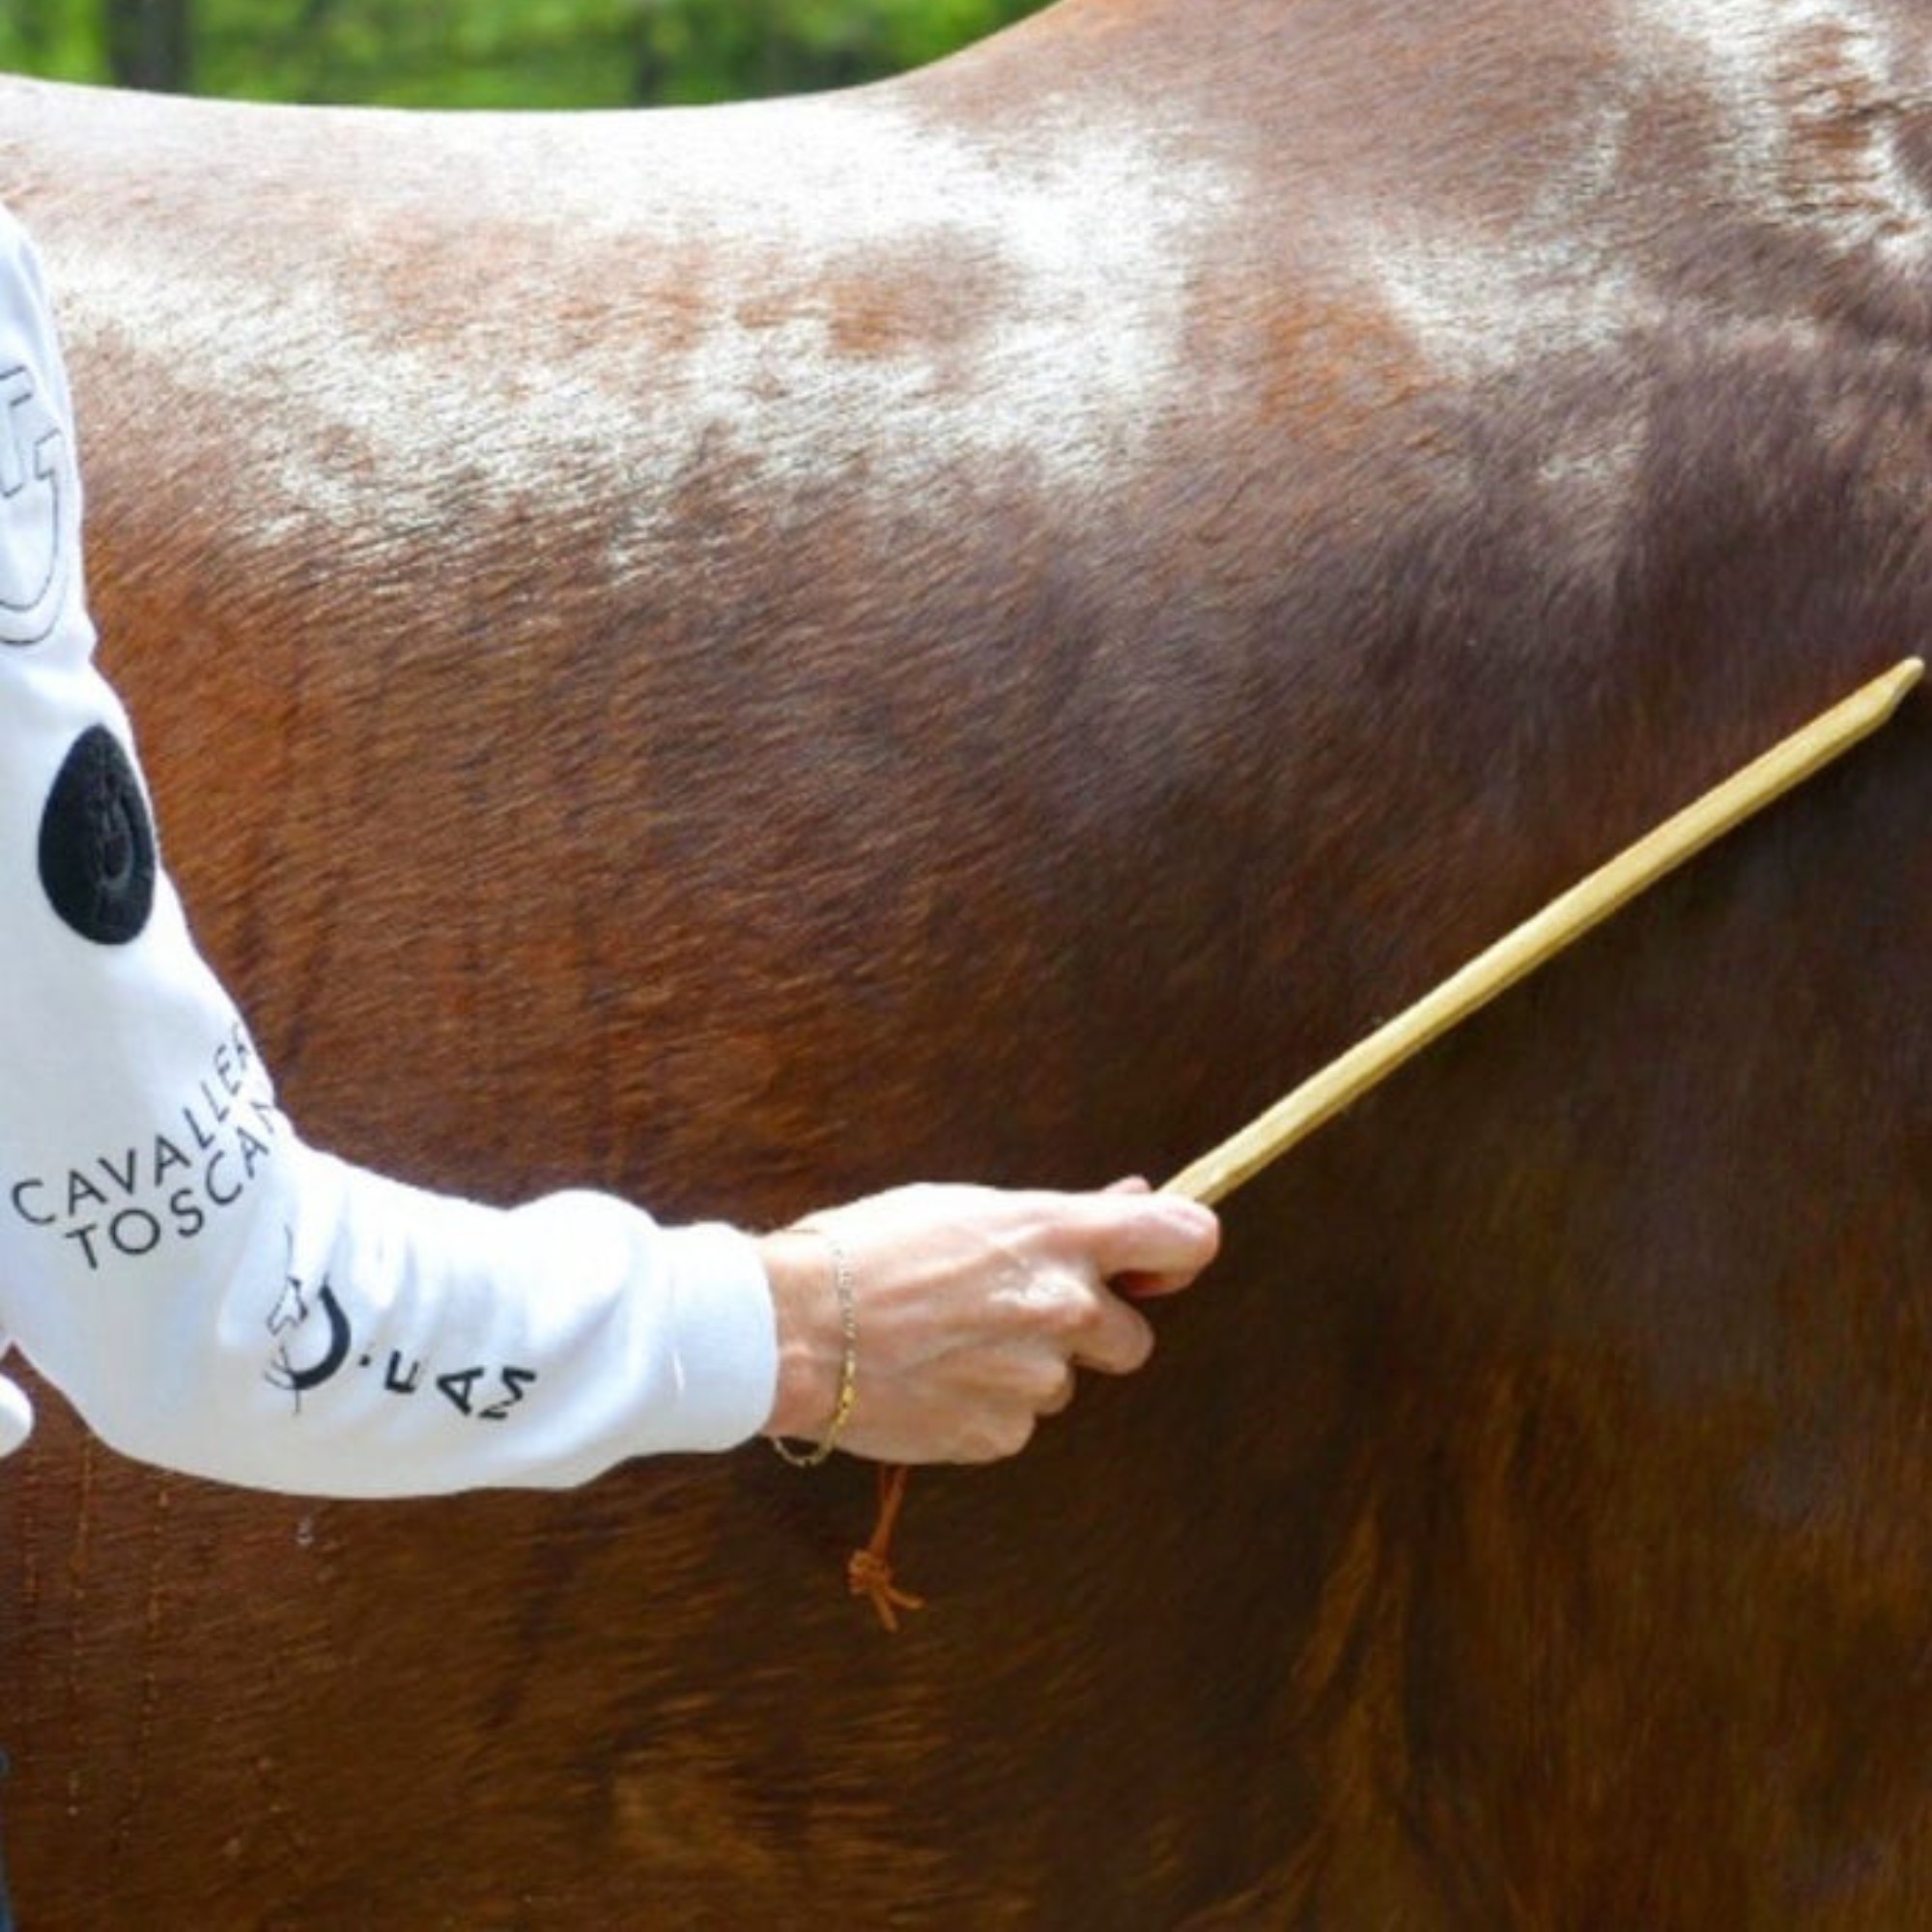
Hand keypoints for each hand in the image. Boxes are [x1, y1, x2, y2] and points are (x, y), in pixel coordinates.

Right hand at [757, 1180, 1219, 1463]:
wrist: (792, 1327)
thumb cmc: (869, 1248)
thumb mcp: (966, 1206)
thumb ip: (1060, 1215)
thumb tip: (1131, 1199)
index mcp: (1058, 1235)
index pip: (1184, 1239)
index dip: (1180, 1254)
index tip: (1155, 1267)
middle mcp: (1063, 1308)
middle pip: (1130, 1337)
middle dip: (1087, 1333)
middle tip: (1011, 1314)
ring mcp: (1036, 1379)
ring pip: (1062, 1385)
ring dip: (1024, 1370)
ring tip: (947, 1344)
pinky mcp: (1000, 1435)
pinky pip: (1015, 1425)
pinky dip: (984, 1409)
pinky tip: (931, 1382)